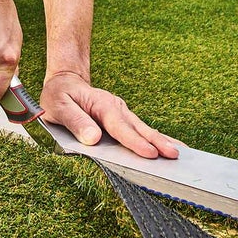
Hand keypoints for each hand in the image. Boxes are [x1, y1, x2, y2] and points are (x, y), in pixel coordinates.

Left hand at [40, 72, 182, 159]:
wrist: (65, 82)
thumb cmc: (59, 95)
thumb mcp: (59, 106)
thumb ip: (75, 122)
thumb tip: (94, 139)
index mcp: (101, 105)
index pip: (119, 127)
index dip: (134, 141)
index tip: (149, 153)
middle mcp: (116, 108)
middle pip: (138, 127)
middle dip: (157, 142)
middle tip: (174, 155)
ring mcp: (122, 113)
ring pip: (144, 128)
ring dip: (161, 141)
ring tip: (179, 154)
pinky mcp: (124, 119)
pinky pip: (141, 130)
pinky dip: (156, 139)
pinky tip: (169, 147)